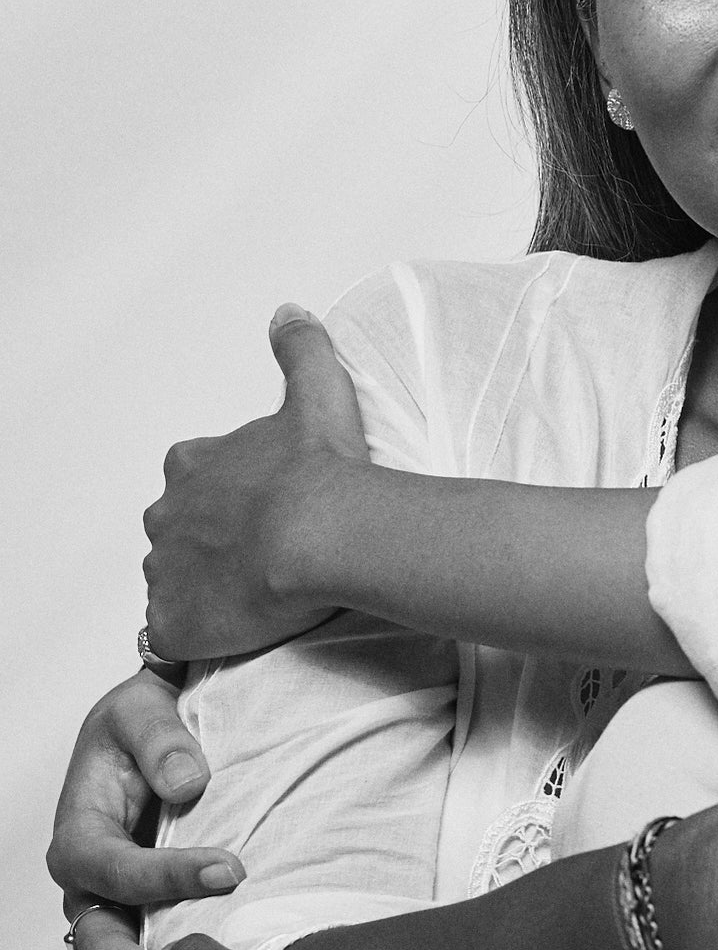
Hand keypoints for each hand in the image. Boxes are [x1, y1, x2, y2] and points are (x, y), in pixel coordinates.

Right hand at [48, 672, 240, 949]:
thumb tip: (188, 782)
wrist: (157, 728)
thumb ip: (162, 741)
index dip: (165, 873)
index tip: (229, 870)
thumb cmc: (144, 717)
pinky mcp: (137, 924)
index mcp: (80, 829)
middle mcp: (87, 881)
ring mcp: (110, 909)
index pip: (113, 864)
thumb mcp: (143, 709)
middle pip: (99, 935)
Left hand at [143, 308, 369, 662]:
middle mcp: (166, 517)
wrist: (321, 536)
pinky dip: (194, 635)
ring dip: (202, 588)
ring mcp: (165, 576)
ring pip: (173, 583)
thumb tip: (288, 313)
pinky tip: (233, 631)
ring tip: (253, 597)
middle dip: (207, 542)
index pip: (192, 477)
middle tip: (259, 553)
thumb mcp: (317, 393)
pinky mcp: (173, 626)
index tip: (261, 505)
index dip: (225, 493)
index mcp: (192, 466)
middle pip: (176, 531)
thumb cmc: (320, 469)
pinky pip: (173, 636)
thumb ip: (300, 350)